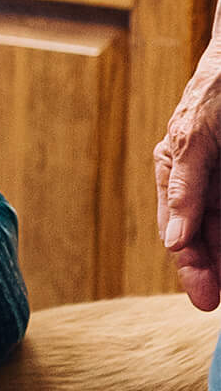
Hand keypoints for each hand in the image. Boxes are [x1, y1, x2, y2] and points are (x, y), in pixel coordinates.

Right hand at [155, 25, 220, 311]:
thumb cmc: (215, 88)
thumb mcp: (194, 139)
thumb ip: (184, 189)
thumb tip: (173, 241)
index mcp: (175, 174)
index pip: (181, 234)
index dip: (193, 269)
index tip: (206, 298)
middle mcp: (201, 183)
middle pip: (206, 240)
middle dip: (212, 271)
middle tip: (217, 302)